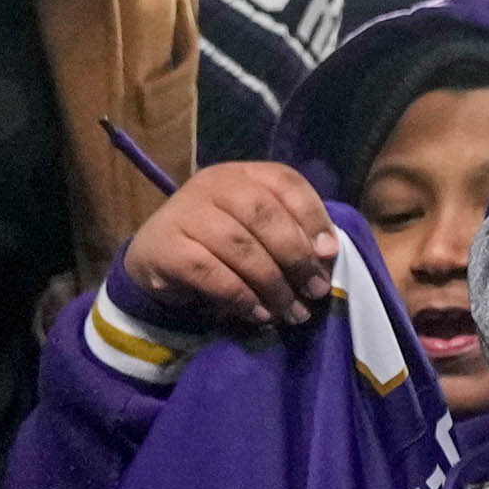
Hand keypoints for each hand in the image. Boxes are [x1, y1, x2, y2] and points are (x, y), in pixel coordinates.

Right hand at [113, 161, 335, 333]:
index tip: (329, 255)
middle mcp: (212, 184)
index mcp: (244, 174)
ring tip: (292, 312)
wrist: (159, 258)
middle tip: (315, 291)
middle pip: (264, 214)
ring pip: (240, 247)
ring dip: (273, 285)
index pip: (286, 182)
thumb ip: (293, 234)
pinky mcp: (166, 247)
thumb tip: (327, 256)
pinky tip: (260, 314)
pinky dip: (243, 298)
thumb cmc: (223, 245)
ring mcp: (185, 212)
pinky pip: (212, 274)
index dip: (313, 217)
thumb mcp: (260, 231)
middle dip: (296, 257)